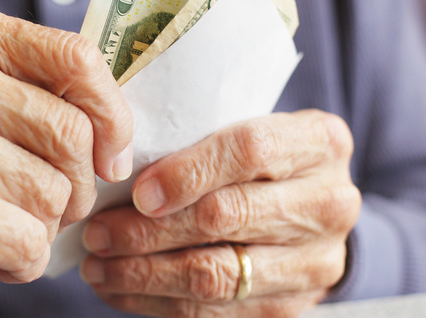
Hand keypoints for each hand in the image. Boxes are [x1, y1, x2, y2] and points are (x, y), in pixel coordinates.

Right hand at [0, 0, 132, 317]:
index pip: (76, 57)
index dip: (112, 114)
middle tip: (56, 206)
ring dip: (47, 225)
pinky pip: (30, 240)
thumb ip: (29, 85)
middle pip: (71, 132)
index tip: (113, 155)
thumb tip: (118, 124)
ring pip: (56, 191)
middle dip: (80, 184)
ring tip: (8, 224)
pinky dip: (26, 260)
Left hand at [80, 110, 359, 316]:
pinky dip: (158, 302)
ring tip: (97, 265)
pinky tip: (120, 289)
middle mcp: (329, 202)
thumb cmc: (260, 159)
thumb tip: (116, 165)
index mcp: (319, 142)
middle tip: (96, 233)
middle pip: (227, 217)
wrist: (313, 209)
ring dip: (144, 273)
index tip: (136, 193)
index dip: (188, 172)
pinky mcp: (292, 306)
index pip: (251, 149)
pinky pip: (215, 313)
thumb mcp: (246, 126)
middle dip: (149, 230)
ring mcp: (316, 262)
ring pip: (217, 275)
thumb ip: (198, 134)